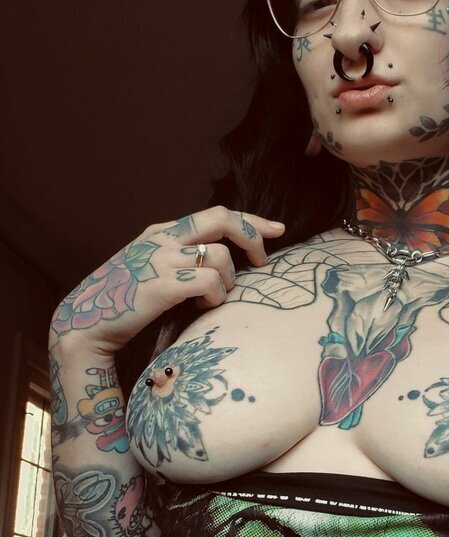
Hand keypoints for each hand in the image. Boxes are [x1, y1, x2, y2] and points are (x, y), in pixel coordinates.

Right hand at [50, 207, 284, 353]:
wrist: (85, 322)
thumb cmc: (123, 300)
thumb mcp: (152, 267)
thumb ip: (180, 258)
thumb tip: (222, 262)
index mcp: (162, 232)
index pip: (216, 214)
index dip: (250, 220)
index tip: (275, 229)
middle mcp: (163, 239)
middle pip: (222, 219)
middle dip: (253, 236)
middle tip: (264, 261)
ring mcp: (162, 260)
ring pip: (221, 257)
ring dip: (229, 282)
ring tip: (215, 298)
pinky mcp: (162, 284)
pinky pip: (209, 282)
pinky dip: (216, 296)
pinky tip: (204, 306)